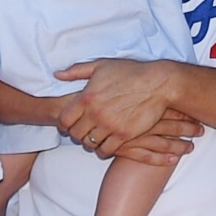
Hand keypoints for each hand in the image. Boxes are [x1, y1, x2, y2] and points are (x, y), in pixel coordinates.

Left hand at [54, 58, 196, 159]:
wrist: (158, 84)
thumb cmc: (131, 72)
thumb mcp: (102, 66)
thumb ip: (77, 71)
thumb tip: (58, 74)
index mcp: (87, 97)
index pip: (64, 120)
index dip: (64, 124)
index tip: (69, 124)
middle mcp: (95, 114)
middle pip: (75, 134)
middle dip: (77, 134)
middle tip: (84, 131)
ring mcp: (109, 126)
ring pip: (89, 144)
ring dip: (90, 142)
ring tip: (95, 137)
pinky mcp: (123, 135)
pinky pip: (105, 150)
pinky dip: (103, 150)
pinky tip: (107, 143)